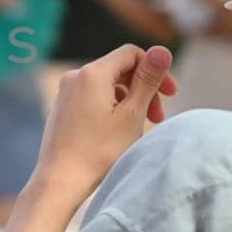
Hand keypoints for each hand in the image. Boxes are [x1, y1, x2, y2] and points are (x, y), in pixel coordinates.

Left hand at [27, 46, 177, 207]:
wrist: (60, 181)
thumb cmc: (98, 151)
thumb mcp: (132, 114)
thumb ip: (148, 80)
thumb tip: (162, 49)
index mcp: (92, 73)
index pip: (131, 53)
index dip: (155, 69)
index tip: (171, 95)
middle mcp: (74, 77)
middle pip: (119, 70)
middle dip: (143, 89)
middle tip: (157, 118)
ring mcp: (65, 93)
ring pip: (107, 86)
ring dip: (129, 101)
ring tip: (138, 129)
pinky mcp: (61, 109)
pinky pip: (92, 98)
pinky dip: (111, 108)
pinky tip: (117, 133)